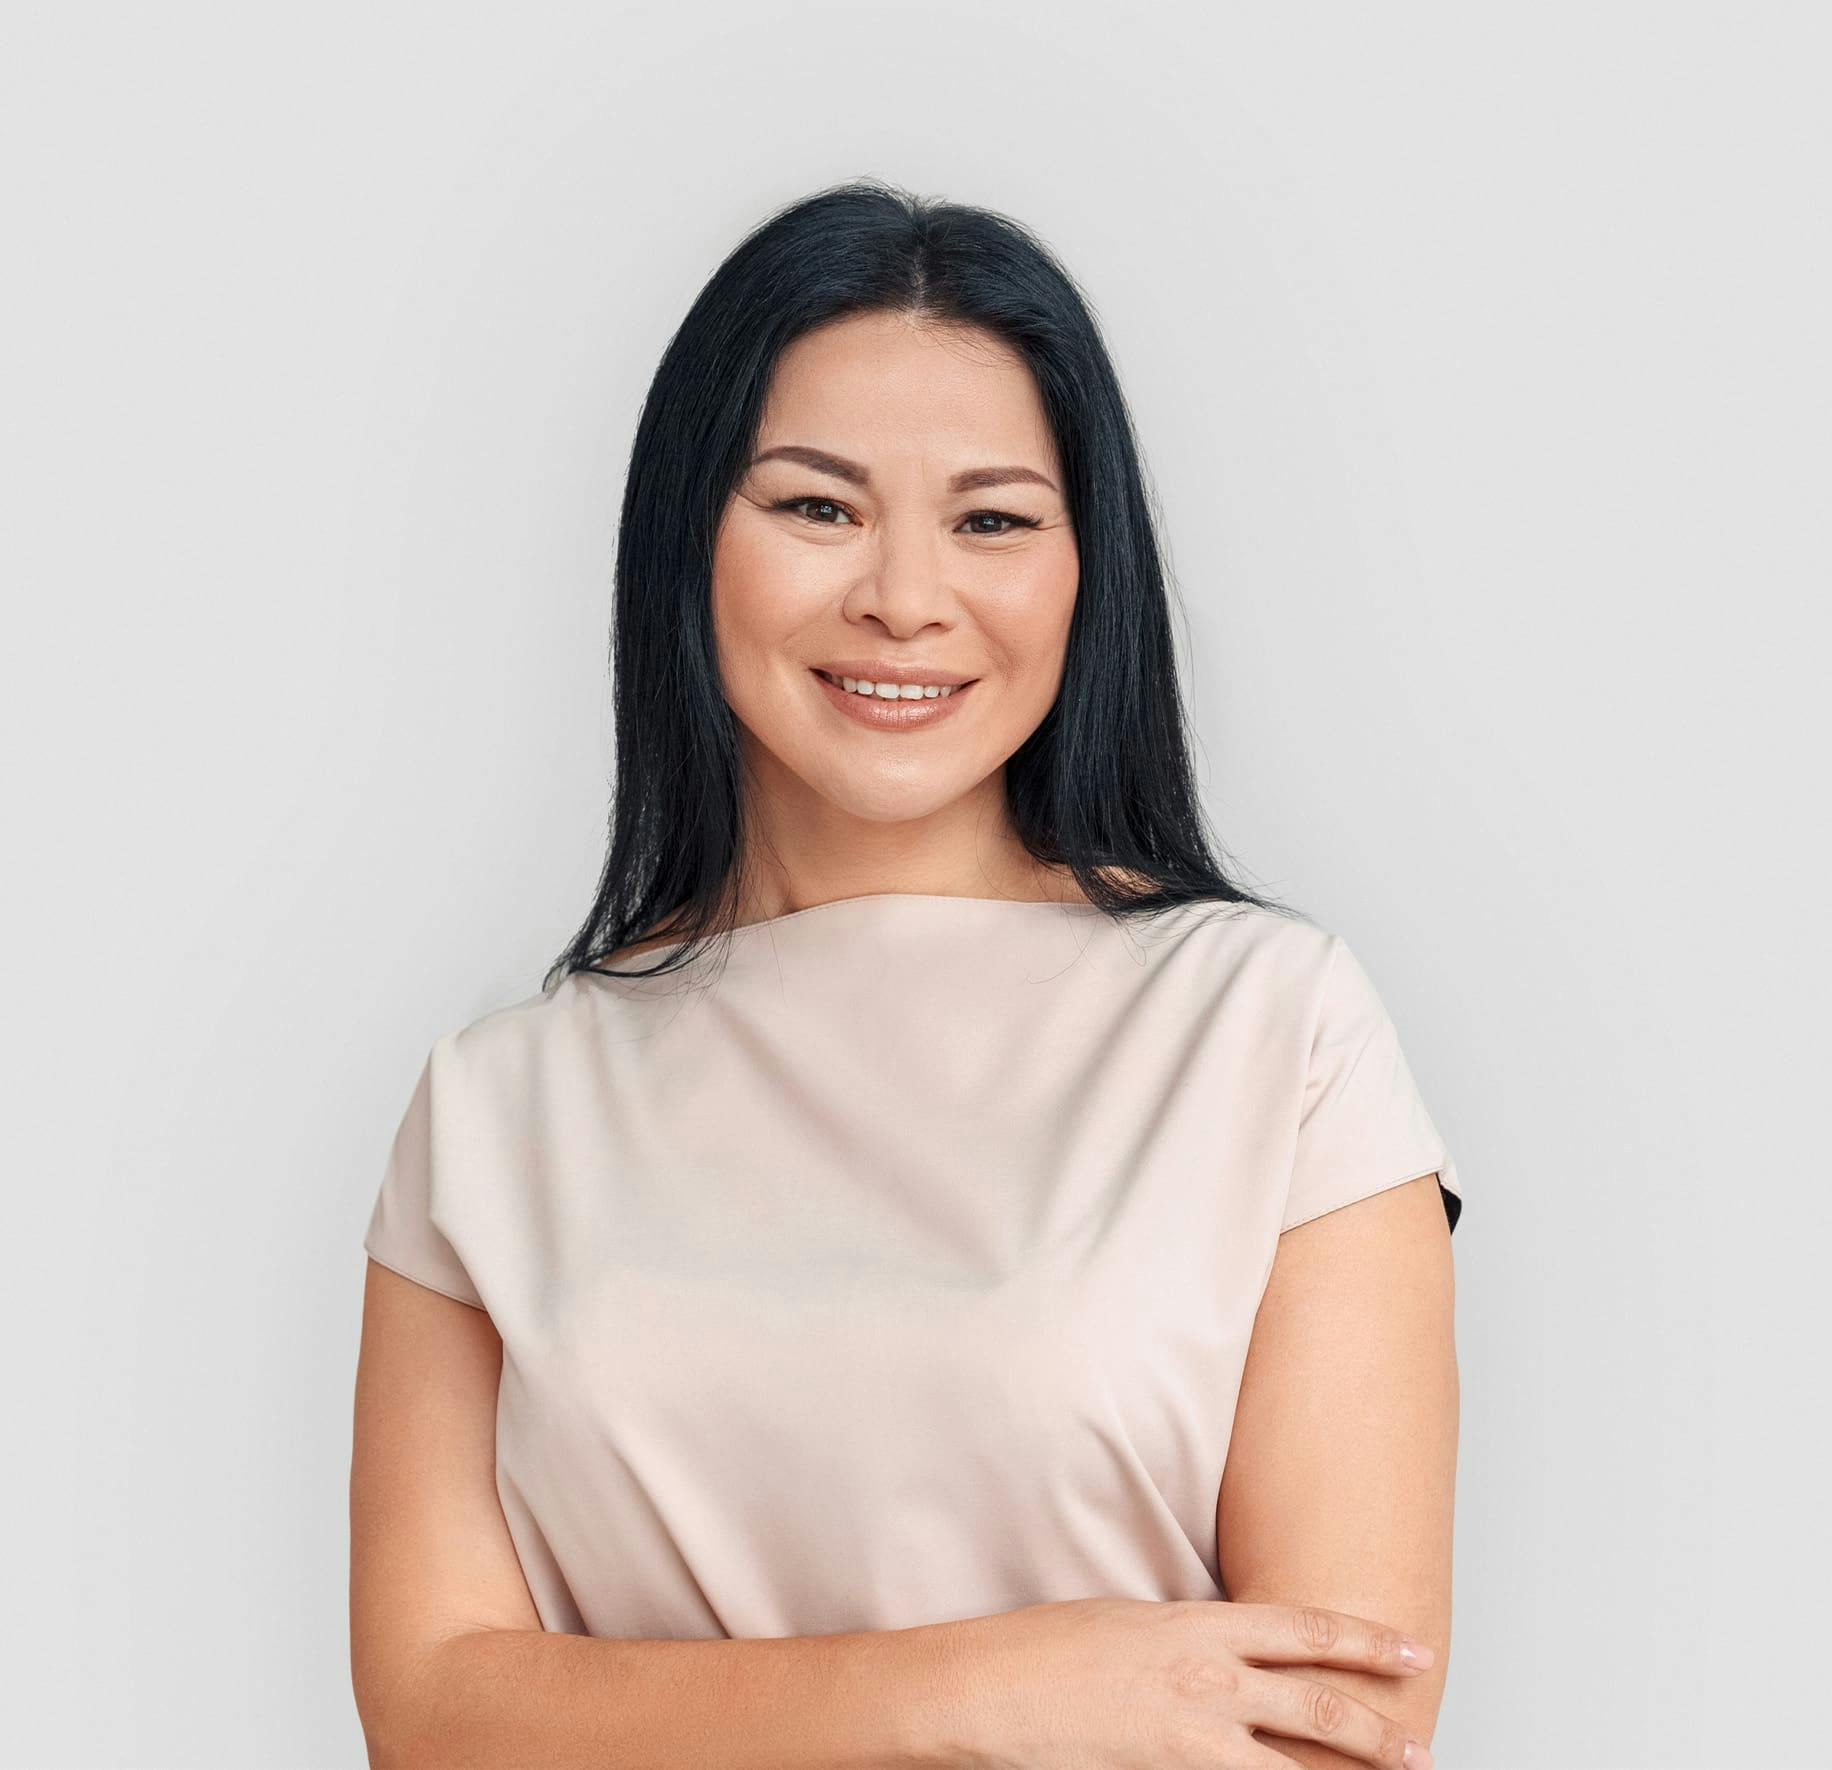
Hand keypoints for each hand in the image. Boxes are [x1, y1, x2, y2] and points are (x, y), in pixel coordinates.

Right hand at [945, 1595, 1434, 1767]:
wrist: (991, 1690)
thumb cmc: (1049, 1648)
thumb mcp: (1134, 1623)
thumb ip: (1192, 1641)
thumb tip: (1229, 1657)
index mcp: (1200, 1626)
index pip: (1306, 1630)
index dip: (1367, 1641)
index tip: (1413, 1651)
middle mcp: (1209, 1680)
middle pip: (1318, 1704)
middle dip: (1378, 1728)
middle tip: (1420, 1746)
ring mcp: (1191, 1738)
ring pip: (1295, 1768)